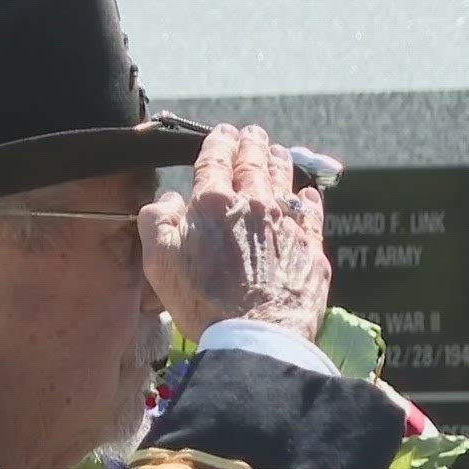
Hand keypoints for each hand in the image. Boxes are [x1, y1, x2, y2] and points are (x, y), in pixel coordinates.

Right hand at [138, 124, 330, 342]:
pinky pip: (312, 214)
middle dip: (252, 143)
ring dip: (280, 162)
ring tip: (278, 152)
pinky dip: (309, 199)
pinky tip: (308, 193)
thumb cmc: (202, 302)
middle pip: (254, 163)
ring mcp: (286, 225)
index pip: (216, 160)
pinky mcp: (311, 249)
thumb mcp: (159, 262)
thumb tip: (168, 200)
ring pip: (284, 181)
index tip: (222, 132)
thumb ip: (157, 222)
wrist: (256, 336)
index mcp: (213, 204)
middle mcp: (254, 204)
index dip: (218, 142)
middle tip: (252, 133)